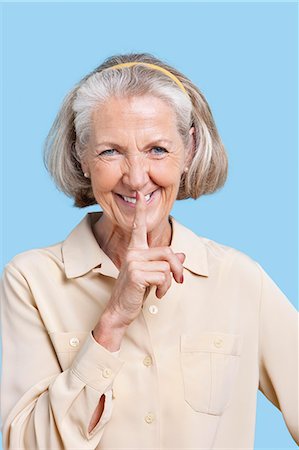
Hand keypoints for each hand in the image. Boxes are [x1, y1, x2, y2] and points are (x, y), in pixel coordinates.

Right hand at [101, 191, 184, 328]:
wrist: (120, 310)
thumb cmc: (135, 292)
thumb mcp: (153, 275)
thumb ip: (166, 263)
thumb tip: (182, 256)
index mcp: (135, 250)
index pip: (138, 227)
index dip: (141, 211)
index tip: (139, 194)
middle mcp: (133, 253)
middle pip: (168, 252)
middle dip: (177, 268)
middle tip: (179, 280)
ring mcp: (133, 262)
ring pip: (167, 266)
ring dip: (169, 283)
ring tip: (159, 289)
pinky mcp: (136, 273)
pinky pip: (163, 277)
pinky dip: (165, 288)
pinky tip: (155, 294)